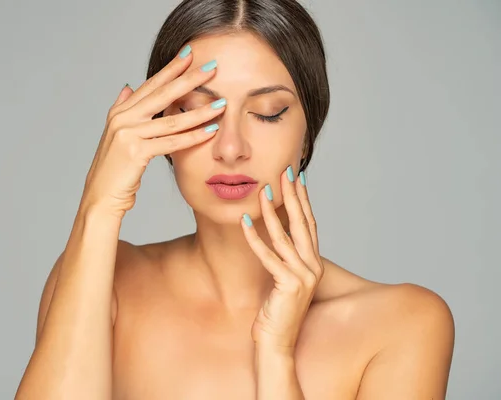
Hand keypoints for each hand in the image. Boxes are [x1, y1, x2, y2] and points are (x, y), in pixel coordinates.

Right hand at [80, 45, 225, 217]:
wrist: (100, 196)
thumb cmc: (114, 169)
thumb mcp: (116, 135)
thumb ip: (123, 109)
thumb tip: (128, 87)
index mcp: (120, 112)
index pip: (150, 84)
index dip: (171, 68)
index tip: (189, 54)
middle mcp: (123, 118)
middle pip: (162, 94)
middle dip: (189, 79)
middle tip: (212, 67)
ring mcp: (127, 134)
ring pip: (171, 119)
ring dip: (199, 111)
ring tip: (221, 104)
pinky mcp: (135, 152)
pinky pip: (170, 142)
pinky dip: (192, 136)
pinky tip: (210, 130)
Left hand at [242, 166, 323, 350]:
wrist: (277, 344)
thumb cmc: (276, 313)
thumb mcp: (282, 280)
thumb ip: (283, 258)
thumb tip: (274, 236)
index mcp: (313, 263)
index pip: (309, 224)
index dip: (303, 199)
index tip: (296, 176)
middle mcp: (313, 267)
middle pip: (303, 223)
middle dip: (293, 195)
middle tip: (285, 171)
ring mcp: (303, 276)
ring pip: (285, 237)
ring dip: (273, 212)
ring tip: (264, 190)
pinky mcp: (289, 285)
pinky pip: (268, 256)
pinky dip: (254, 237)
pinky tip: (244, 221)